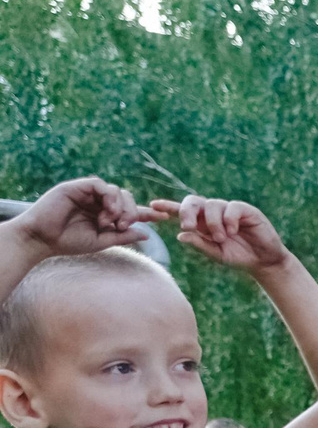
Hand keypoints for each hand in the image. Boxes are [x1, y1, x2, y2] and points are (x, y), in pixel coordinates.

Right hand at [4, 177, 149, 258]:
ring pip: (117, 191)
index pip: (131, 210)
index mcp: (105, 215)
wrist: (42, 238)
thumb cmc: (68, 242)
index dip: (147, 213)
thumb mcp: (101, 241)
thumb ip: (122, 235)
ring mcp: (88, 193)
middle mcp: (98, 202)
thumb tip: (146, 233)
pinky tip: (107, 212)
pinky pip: (101, 185)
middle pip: (128, 198)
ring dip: (120, 208)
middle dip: (132, 212)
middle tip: (124, 226)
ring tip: (110, 223)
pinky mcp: (77, 187)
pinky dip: (109, 198)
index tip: (164, 217)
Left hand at [153, 196, 290, 274]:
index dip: (168, 206)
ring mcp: (230, 210)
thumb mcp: (217, 254)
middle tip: (188, 226)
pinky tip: (233, 231)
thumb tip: (180, 235)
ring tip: (221, 238)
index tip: (153, 206)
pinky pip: (231, 207)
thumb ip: (200, 245)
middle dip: (187, 211)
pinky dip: (228, 219)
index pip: (182, 211)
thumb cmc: (239, 257)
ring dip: (212, 222)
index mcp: (203, 223)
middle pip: (193, 201)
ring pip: (212, 205)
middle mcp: (214, 213)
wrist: (264, 261)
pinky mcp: (246, 210)